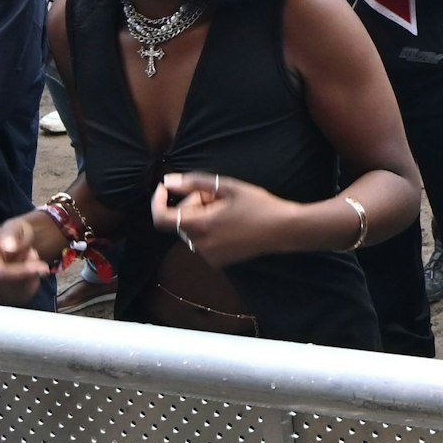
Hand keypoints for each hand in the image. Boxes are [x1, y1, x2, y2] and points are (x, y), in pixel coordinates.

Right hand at [0, 215, 53, 304]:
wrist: (15, 245)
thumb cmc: (13, 234)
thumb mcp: (14, 227)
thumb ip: (11, 235)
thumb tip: (8, 247)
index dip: (21, 272)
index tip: (43, 267)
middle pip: (7, 284)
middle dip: (29, 274)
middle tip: (41, 264)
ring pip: (16, 291)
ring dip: (31, 278)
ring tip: (30, 262)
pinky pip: (20, 296)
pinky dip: (31, 284)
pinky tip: (29, 273)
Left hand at [151, 172, 300, 267]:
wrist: (285, 230)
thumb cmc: (260, 205)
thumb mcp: (229, 187)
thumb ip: (195, 183)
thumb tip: (168, 181)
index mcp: (200, 225)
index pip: (161, 218)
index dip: (158, 201)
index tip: (166, 188)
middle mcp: (199, 245)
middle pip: (181, 220)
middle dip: (193, 205)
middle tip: (218, 196)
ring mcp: (208, 256)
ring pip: (192, 230)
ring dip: (202, 217)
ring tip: (229, 210)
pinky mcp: (217, 262)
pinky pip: (203, 242)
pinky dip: (210, 230)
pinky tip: (233, 224)